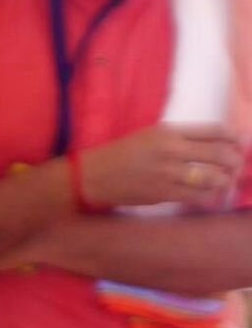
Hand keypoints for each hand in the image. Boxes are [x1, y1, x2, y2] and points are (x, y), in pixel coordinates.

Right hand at [76, 121, 245, 214]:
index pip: (215, 131)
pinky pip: (198, 196)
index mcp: (169, 132)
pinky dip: (209, 196)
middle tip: (237, 166)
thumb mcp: (149, 136)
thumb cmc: (120, 155)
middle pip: (220, 154)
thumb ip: (180, 139)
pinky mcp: (163, 193)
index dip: (234, 138)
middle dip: (235, 161)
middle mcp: (172, 150)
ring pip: (213, 177)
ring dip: (225, 181)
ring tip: (225, 182)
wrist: (91, 177)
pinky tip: (209, 195)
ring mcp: (168, 173)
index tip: (239, 144)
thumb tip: (215, 144)